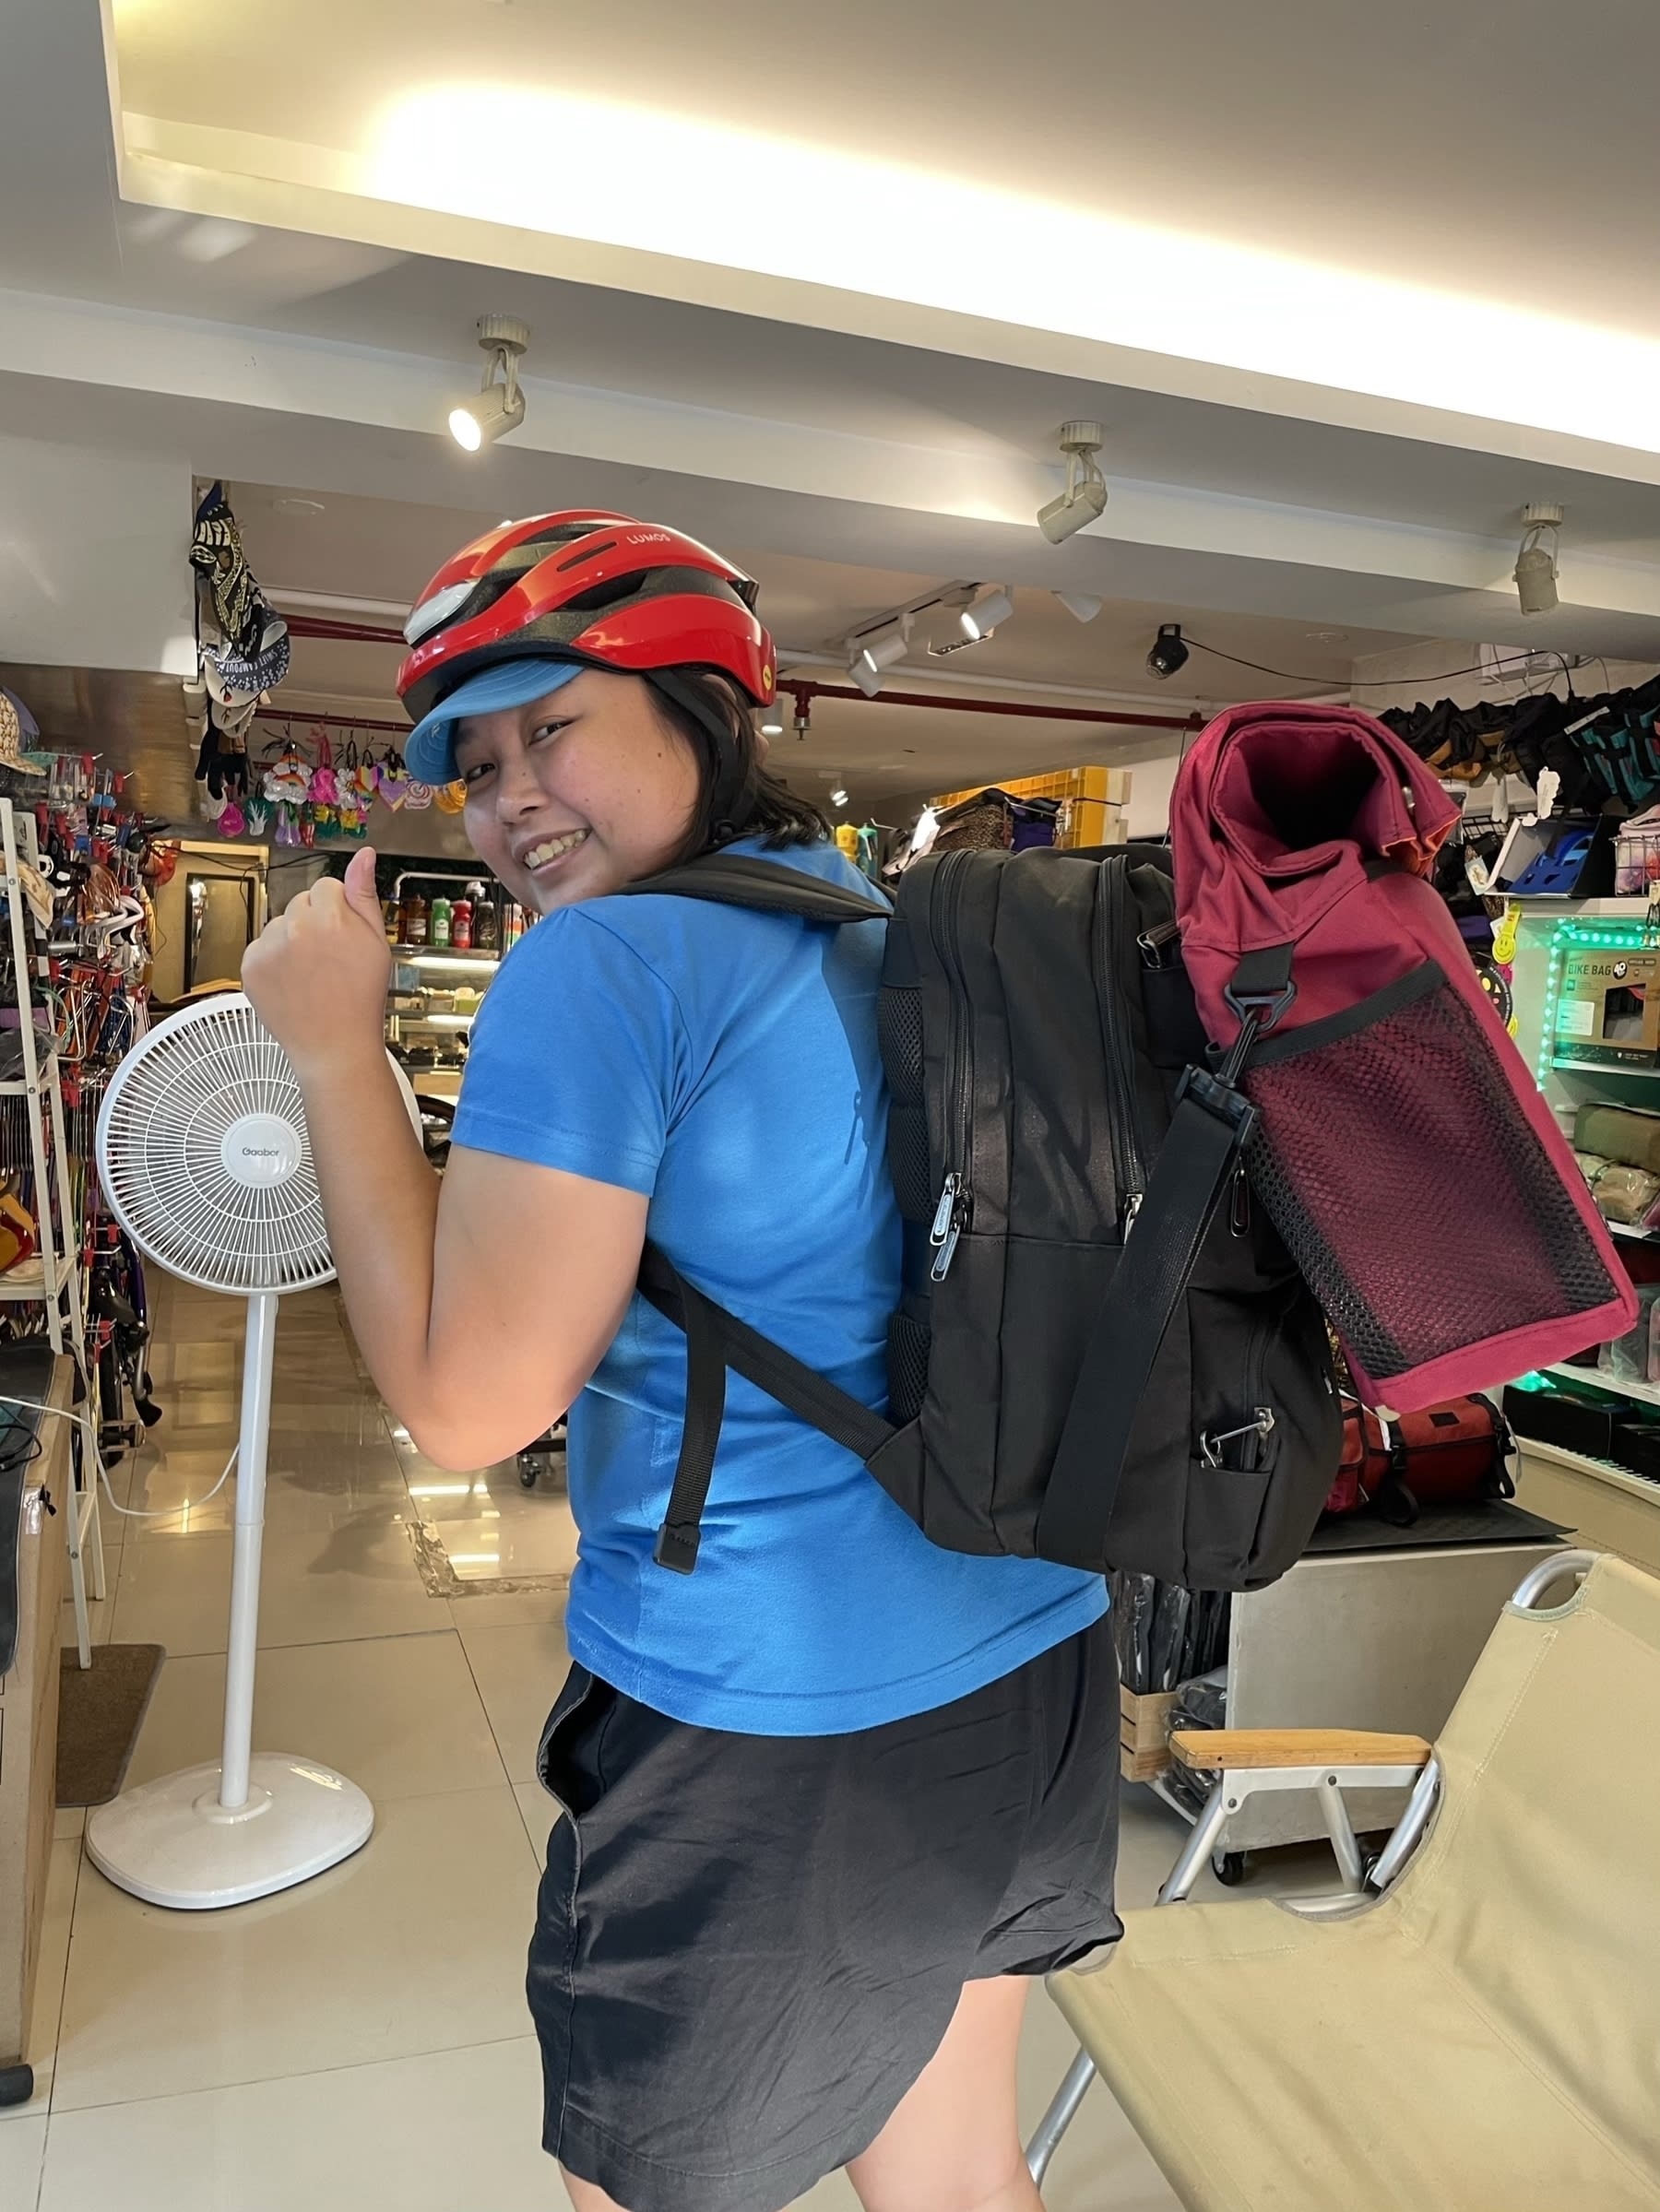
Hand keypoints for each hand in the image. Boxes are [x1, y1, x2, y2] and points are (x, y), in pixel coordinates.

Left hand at [243, 847, 390, 1075]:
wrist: (335, 1046)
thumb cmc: (362, 998)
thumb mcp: (377, 943)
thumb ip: (365, 894)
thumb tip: (365, 854)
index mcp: (331, 917)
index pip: (326, 888)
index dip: (338, 912)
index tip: (344, 938)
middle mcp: (296, 926)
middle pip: (300, 903)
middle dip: (314, 922)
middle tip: (329, 959)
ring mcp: (269, 947)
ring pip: (279, 925)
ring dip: (291, 941)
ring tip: (311, 974)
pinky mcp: (250, 966)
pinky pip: (261, 948)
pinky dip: (273, 962)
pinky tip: (293, 983)